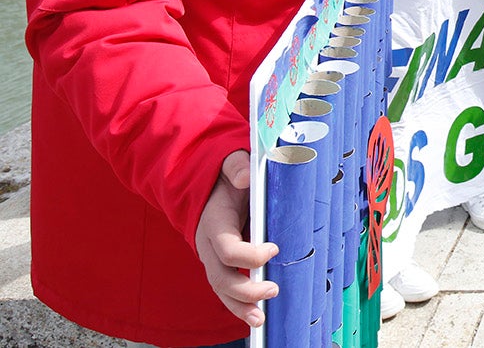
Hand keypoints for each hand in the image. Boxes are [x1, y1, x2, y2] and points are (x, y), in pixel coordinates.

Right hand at [194, 150, 278, 326]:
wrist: (213, 187)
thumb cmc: (227, 178)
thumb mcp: (230, 164)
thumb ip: (236, 166)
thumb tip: (246, 176)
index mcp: (213, 223)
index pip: (226, 248)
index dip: (249, 254)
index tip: (273, 249)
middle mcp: (209, 247)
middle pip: (221, 277)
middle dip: (245, 290)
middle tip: (272, 290)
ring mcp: (214, 260)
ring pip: (222, 291)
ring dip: (240, 307)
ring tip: (260, 320)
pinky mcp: (222, 267)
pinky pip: (227, 291)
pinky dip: (239, 307)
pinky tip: (256, 318)